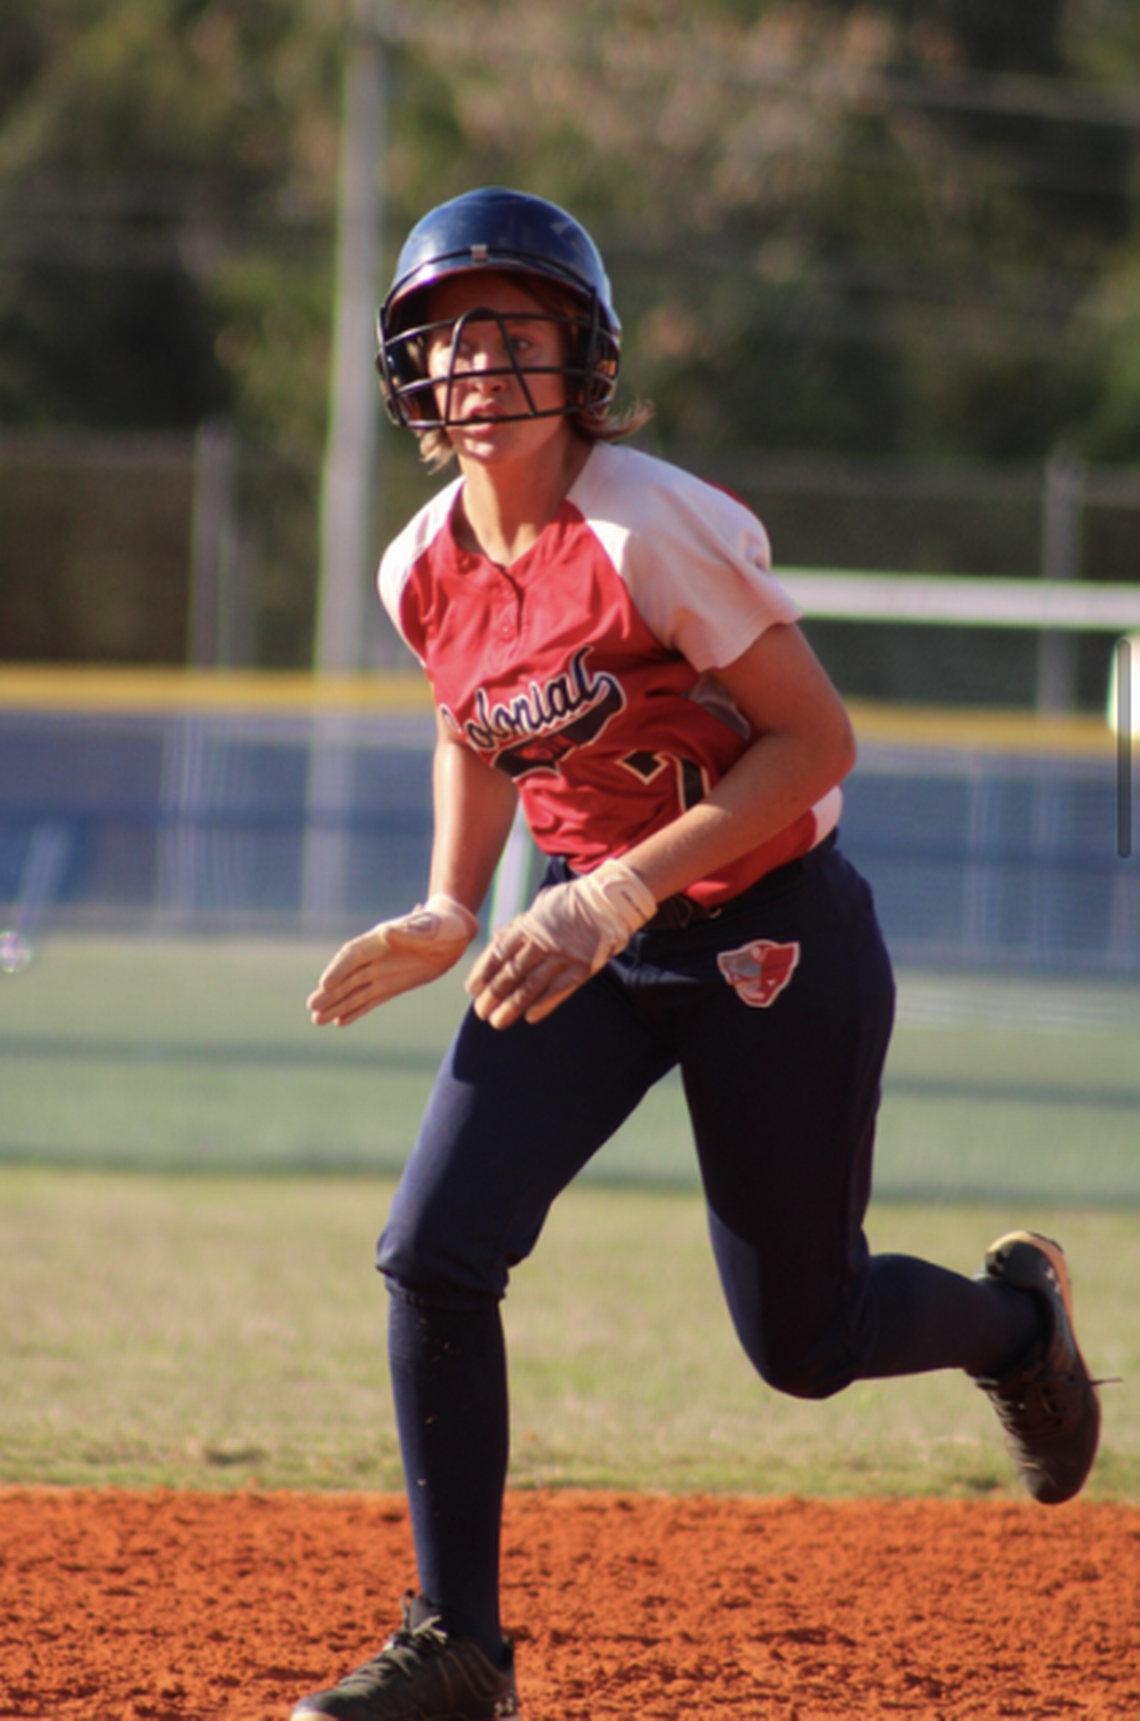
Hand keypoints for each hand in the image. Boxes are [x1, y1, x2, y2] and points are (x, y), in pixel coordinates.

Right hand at [308, 895, 478, 1026]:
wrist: (455, 932)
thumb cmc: (443, 924)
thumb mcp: (431, 926)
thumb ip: (410, 931)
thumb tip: (385, 932)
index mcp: (380, 939)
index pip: (352, 955)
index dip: (338, 969)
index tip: (325, 984)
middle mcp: (375, 958)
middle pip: (347, 977)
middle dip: (330, 992)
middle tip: (312, 1007)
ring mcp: (381, 973)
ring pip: (354, 992)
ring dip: (336, 1006)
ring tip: (316, 1021)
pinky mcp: (391, 986)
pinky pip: (369, 1000)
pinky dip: (355, 1011)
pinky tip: (339, 1022)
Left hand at [466, 859, 655, 1029]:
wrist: (609, 900)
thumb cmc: (572, 902)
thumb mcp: (541, 905)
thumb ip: (520, 926)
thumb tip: (497, 941)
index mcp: (529, 924)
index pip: (499, 952)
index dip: (483, 973)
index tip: (472, 989)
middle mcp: (542, 941)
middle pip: (511, 972)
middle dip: (493, 994)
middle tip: (480, 1012)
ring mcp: (563, 955)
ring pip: (531, 985)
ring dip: (512, 1006)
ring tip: (498, 1021)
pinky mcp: (582, 967)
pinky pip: (559, 990)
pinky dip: (544, 1004)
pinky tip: (530, 1018)